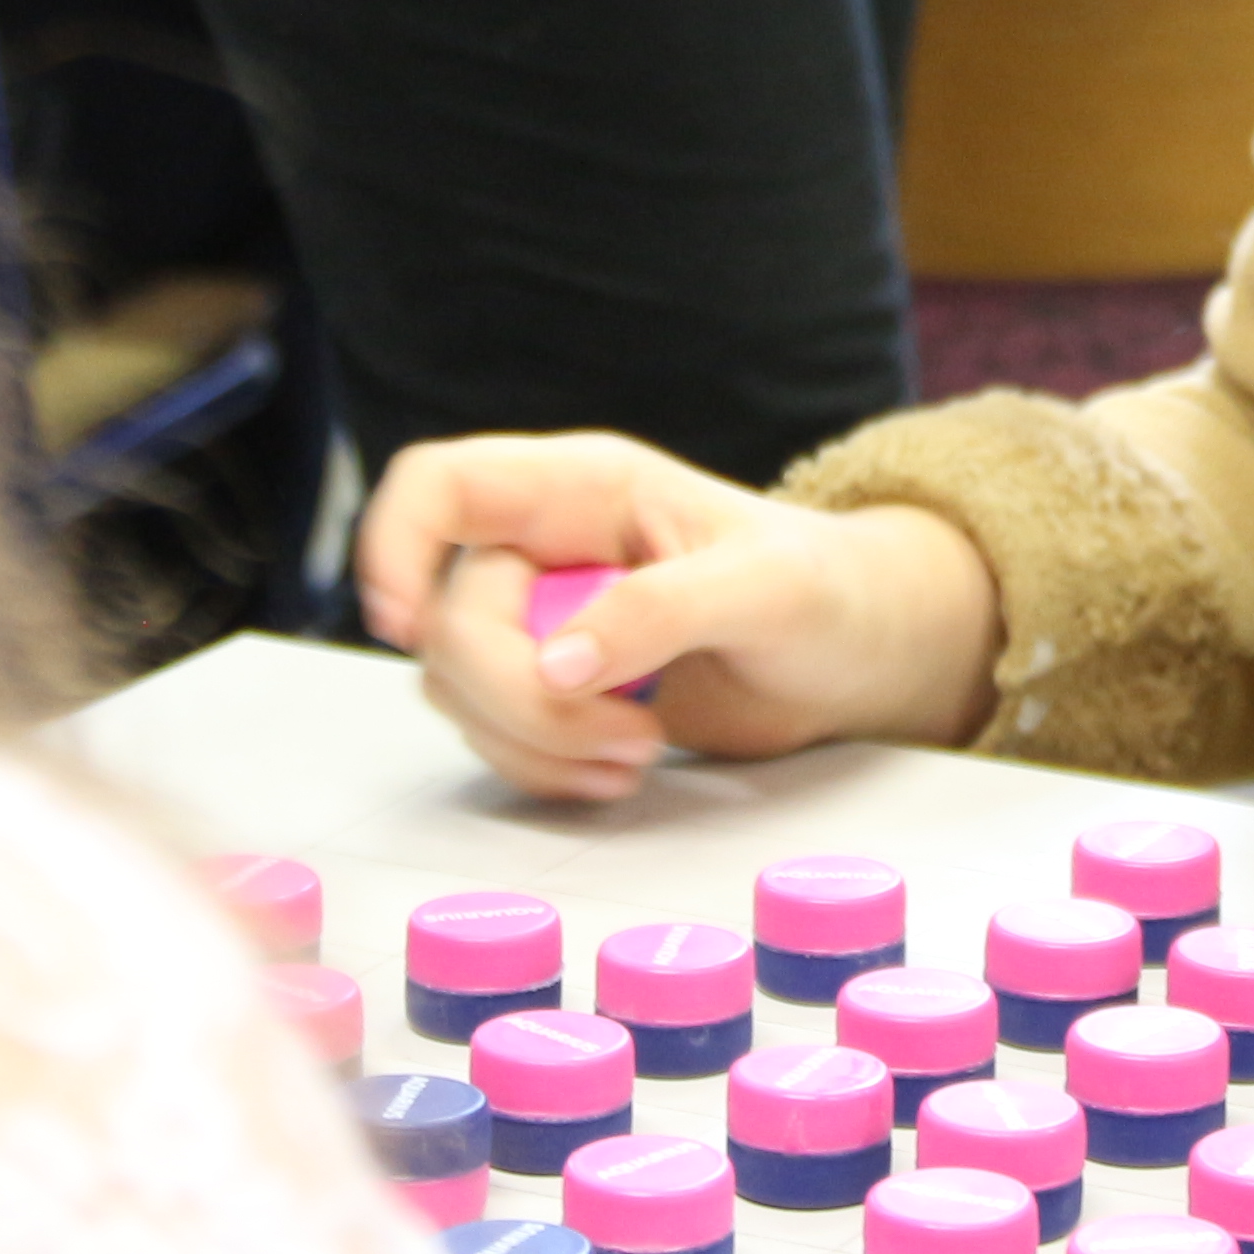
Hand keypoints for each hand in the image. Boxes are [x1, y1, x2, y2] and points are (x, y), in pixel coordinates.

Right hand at [356, 431, 1000, 799]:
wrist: (858, 652)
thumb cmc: (825, 590)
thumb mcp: (764, 589)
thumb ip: (658, 612)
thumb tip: (557, 664)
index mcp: (583, 489)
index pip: (438, 484)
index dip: (394, 543)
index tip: (404, 625)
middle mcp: (545, 549)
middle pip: (445, 619)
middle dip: (518, 697)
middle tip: (629, 735)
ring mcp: (542, 622)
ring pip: (457, 689)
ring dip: (535, 744)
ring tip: (640, 752)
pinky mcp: (553, 690)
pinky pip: (494, 736)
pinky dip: (546, 768)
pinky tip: (624, 768)